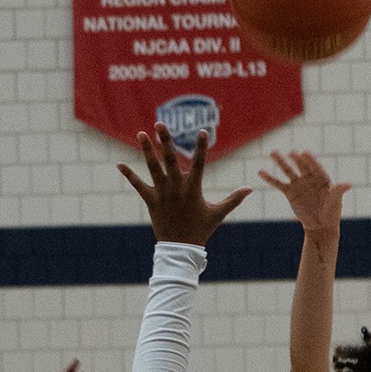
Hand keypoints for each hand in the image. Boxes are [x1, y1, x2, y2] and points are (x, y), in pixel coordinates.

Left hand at [117, 123, 251, 245]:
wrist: (181, 248)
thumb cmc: (201, 229)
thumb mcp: (218, 213)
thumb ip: (234, 199)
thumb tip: (251, 188)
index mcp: (193, 188)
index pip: (200, 162)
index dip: (201, 147)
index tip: (202, 131)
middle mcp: (176, 187)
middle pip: (169, 158)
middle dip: (164, 140)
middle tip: (159, 123)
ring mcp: (162, 193)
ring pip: (152, 167)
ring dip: (146, 150)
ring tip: (140, 133)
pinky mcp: (151, 200)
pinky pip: (138, 185)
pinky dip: (129, 175)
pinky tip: (119, 164)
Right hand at [259, 151, 349, 233]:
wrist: (320, 226)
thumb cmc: (331, 213)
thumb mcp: (335, 202)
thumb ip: (338, 191)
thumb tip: (348, 184)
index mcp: (322, 178)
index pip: (315, 167)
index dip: (310, 161)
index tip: (304, 153)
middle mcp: (309, 178)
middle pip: (301, 166)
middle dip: (295, 159)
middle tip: (290, 152)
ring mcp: (299, 184)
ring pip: (288, 171)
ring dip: (281, 162)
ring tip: (273, 153)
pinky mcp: (290, 192)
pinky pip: (278, 184)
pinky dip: (270, 178)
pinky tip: (260, 171)